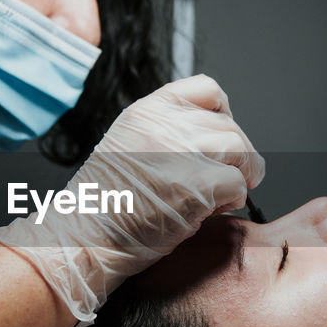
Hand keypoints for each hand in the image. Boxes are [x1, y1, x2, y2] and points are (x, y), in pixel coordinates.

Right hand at [0, 75, 263, 323]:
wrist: (84, 237)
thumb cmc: (103, 204)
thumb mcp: (127, 144)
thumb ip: (165, 133)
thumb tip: (210, 138)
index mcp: (147, 111)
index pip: (208, 89)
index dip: (223, 114)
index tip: (220, 135)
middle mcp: (165, 125)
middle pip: (229, 125)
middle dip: (236, 154)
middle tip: (228, 176)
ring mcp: (182, 153)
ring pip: (241, 150)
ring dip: (241, 174)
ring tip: (223, 194)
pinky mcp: (197, 186)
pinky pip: (238, 185)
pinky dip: (233, 200)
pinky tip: (211, 210)